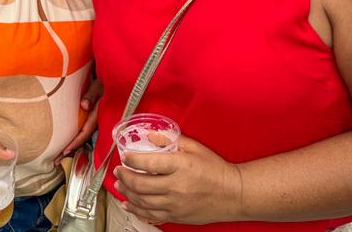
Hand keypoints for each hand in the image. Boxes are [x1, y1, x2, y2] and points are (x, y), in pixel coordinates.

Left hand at [56, 79, 102, 164]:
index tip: (64, 151)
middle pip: (81, 139)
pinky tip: (64, 144)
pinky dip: (72, 139)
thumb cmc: (102, 83)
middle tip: (56, 160)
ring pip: (80, 137)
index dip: (75, 142)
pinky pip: (80, 131)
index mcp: (96, 115)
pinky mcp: (88, 119)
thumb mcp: (98, 87)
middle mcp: (93, 121)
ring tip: (56, 156)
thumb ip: (91, 95)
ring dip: (69, 147)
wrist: (108, 81)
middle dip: (69, 150)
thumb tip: (84, 105)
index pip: (85, 132)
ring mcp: (91, 121)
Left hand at [113, 136, 241, 224]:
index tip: (125, 156)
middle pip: (140, 183)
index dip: (131, 159)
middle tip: (118, 171)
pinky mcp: (176, 216)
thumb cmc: (215, 169)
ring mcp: (175, 204)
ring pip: (142, 201)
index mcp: (180, 165)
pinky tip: (130, 204)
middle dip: (124, 177)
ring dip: (126, 193)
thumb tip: (151, 135)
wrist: (233, 194)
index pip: (147, 161)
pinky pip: (150, 215)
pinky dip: (137, 210)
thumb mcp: (194, 147)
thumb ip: (170, 140)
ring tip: (120, 185)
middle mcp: (175, 186)